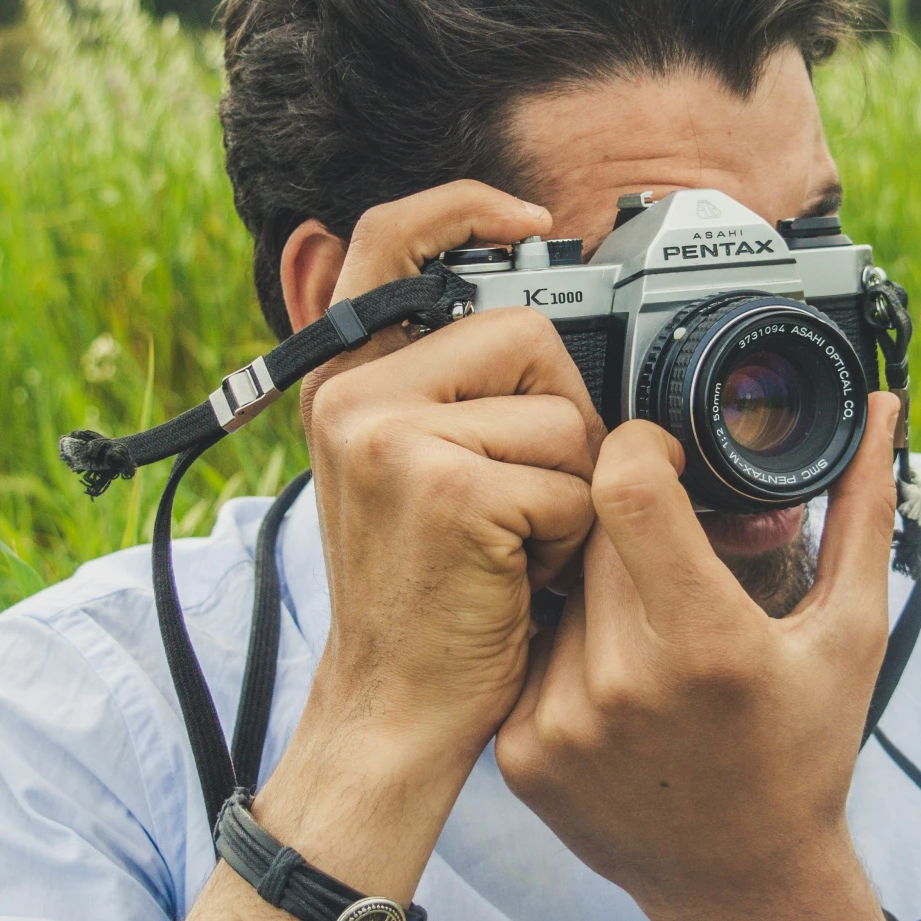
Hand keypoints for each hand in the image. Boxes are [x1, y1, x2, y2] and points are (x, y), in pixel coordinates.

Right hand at [295, 181, 606, 768]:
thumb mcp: (413, 473)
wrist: (394, 713)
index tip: (532, 218)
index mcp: (346, 382)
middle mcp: (355, 399)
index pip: (386, 239)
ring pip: (561, 413)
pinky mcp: (445, 489)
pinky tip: (522, 577)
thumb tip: (549, 319)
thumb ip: (450, 390)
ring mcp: (392, 440)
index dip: (464, 207)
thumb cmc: (429, 598)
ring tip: (520, 547)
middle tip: (533, 499)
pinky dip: (573, 536)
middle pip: (527, 334)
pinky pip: (570, 479)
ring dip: (574, 488)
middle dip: (566, 415)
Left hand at [496, 394, 904, 920]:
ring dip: (595, 582)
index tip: (664, 456)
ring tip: (648, 628)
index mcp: (708, 644)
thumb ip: (861, 511)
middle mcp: (622, 685)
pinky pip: (530, 648)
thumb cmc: (806, 755)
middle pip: (592, 528)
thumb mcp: (851, 635)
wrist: (745, 884)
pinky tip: (615, 681)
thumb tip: (879, 409)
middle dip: (630, 519)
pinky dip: (566, 645)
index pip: (627, 486)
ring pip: (557, 584)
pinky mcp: (521, 753)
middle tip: (671, 549)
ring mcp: (560, 724)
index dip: (641, 447)